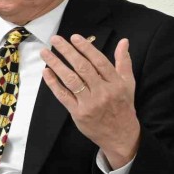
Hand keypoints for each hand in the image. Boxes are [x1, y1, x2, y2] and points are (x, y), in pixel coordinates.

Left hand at [40, 34, 139, 168]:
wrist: (121, 136)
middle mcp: (102, 92)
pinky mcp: (78, 113)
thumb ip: (124, 62)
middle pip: (82, 68)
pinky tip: (46, 72)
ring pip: (70, 80)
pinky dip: (53, 83)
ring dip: (56, 64)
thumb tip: (124, 41)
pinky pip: (63, 96)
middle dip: (67, 51)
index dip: (86, 48)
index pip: (99, 61)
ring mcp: (89, 103)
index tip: (74, 37)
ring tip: (45, 53)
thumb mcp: (128, 84)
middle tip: (55, 39)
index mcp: (115, 83)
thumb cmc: (123, 106)